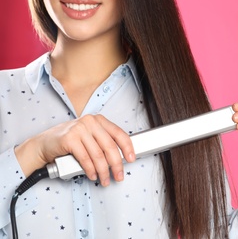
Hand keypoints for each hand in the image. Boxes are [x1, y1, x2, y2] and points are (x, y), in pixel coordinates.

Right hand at [15, 115, 134, 186]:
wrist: (44, 143)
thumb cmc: (69, 141)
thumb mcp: (90, 136)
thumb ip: (103, 142)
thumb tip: (120, 158)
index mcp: (99, 120)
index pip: (119, 133)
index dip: (127, 148)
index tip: (131, 159)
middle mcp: (90, 122)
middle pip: (110, 146)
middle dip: (116, 165)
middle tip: (118, 176)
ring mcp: (79, 129)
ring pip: (98, 155)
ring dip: (103, 171)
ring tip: (104, 179)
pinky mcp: (69, 139)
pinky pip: (85, 159)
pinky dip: (90, 170)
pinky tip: (93, 175)